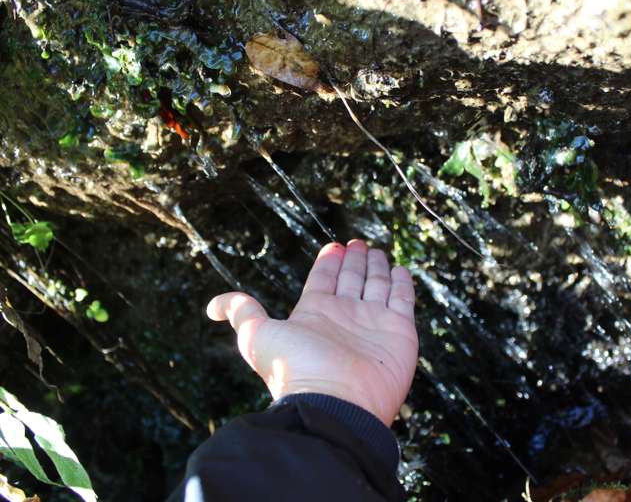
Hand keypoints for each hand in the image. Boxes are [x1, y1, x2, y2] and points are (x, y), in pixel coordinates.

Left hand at [206, 240, 418, 425]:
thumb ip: (241, 312)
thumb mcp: (256, 336)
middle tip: (358, 244)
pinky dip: (403, 285)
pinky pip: (402, 301)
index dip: (329, 262)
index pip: (323, 279)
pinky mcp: (399, 332)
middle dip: (355, 261)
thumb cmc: (295, 369)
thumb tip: (210, 306)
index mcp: (315, 313)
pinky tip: (401, 271)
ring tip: (377, 251)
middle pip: (351, 279)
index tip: (334, 246)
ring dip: (377, 268)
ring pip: (377, 286)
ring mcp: (374, 323)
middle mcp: (345, 316)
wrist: (334, 403)